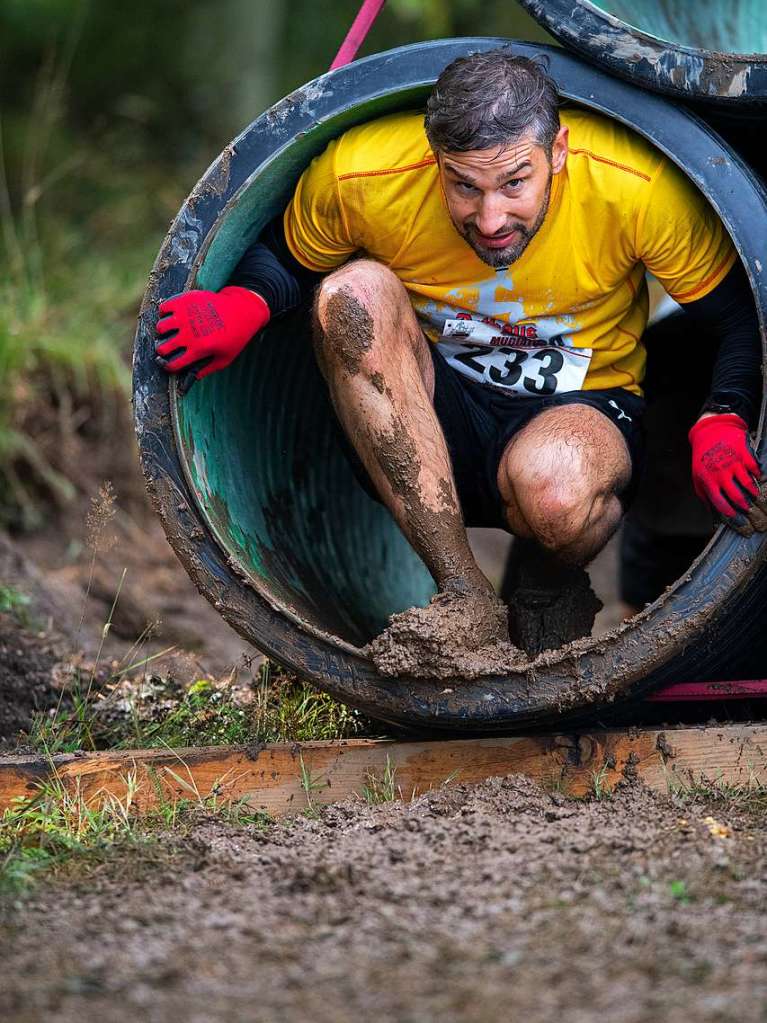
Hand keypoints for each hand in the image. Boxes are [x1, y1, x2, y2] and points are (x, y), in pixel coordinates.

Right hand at [154, 286, 269, 383]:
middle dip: (162, 351)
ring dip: (163, 331)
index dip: (169, 367)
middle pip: (162, 347)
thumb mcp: (226, 358)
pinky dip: (164, 312)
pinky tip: (172, 315)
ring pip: (161, 327)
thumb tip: (194, 377)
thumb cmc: (236, 336)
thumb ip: (208, 369)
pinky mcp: (185, 300)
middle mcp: (189, 333)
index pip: (174, 364)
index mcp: (199, 349)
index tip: (168, 365)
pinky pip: (164, 308)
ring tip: (169, 331)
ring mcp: (185, 316)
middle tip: (166, 348)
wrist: (242, 309)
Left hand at [689, 413, 766, 535]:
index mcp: (708, 480)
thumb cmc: (703, 457)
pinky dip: (758, 474)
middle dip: (744, 505)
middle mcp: (721, 473)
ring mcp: (733, 463)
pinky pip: (754, 468)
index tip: (735, 515)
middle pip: (736, 495)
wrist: (710, 433)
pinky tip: (758, 477)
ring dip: (753, 492)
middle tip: (749, 509)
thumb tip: (711, 511)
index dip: (728, 511)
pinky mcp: (742, 454)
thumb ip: (703, 494)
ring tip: (756, 496)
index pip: (719, 501)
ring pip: (747, 483)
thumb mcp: (697, 476)